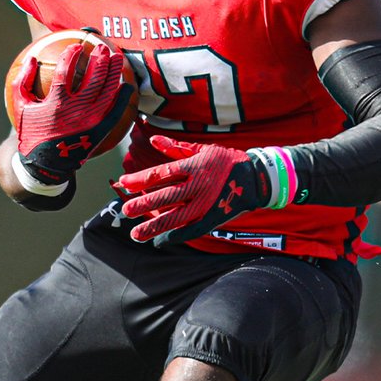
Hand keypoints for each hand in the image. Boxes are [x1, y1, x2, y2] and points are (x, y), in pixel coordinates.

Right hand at [14, 42, 133, 185]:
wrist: (45, 165)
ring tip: (118, 58)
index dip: (71, 55)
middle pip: (92, 79)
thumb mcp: (19, 107)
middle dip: (99, 59)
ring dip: (114, 73)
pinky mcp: (100, 131)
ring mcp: (90, 122)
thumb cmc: (31, 132)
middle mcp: (75, 111)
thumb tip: (32, 57)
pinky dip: (122, 98)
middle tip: (103, 47)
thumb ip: (22, 80)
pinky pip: (115, 111)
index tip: (76, 46)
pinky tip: (127, 86)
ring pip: (107, 92)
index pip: (65, 71)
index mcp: (55, 103)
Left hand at [113, 134, 271, 245]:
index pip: (161, 173)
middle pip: (165, 196)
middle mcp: (198, 185)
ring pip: (175, 217)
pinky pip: (192, 230)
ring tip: (136, 234)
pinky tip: (161, 241)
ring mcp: (206, 204)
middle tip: (125, 211)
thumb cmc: (226, 160)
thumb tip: (153, 140)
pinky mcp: (213, 218)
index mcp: (194, 166)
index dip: (140, 179)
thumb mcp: (202, 150)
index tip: (123, 183)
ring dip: (154, 226)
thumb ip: (175, 147)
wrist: (256, 178)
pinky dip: (176, 236)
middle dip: (143, 204)